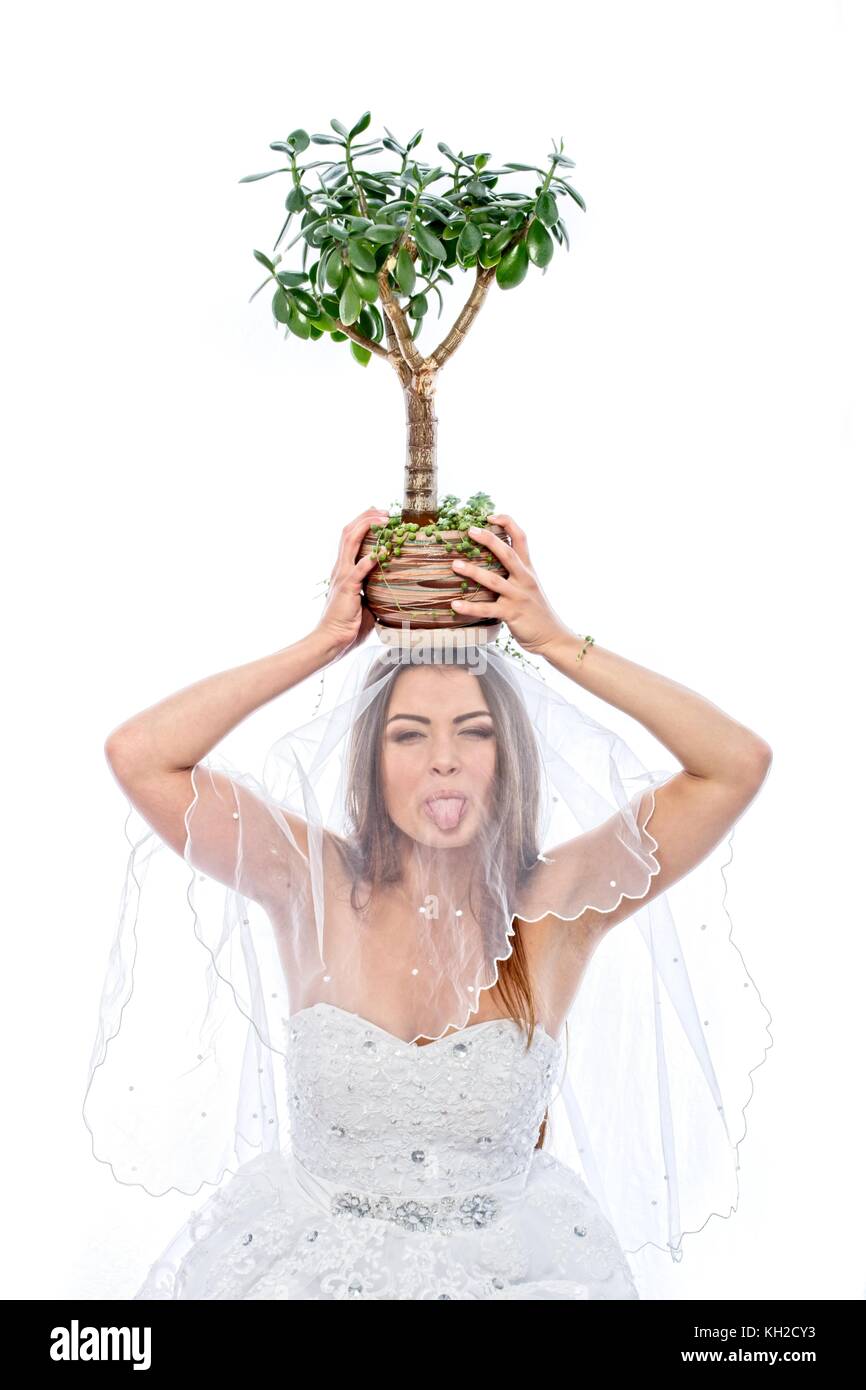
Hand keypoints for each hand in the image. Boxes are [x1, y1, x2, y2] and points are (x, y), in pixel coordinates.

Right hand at [314, 506, 389, 657]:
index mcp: (343, 570)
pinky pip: (358, 569)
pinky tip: (382, 552)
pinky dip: (370, 559)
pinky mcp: (346, 588)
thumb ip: (374, 591)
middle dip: (366, 518)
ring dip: (367, 528)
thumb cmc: (348, 626)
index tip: (380, 516)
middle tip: (384, 511)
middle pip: (348, 533)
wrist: (332, 641)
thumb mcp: (365, 603)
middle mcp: (340, 568)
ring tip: (383, 520)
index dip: (363, 523)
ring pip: (350, 542)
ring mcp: (342, 576)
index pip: (350, 538)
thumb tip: (392, 589)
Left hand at [449, 513, 568, 655]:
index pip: (521, 538)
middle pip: (507, 553)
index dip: (507, 523)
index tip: (490, 515)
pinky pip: (488, 610)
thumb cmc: (535, 611)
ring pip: (494, 580)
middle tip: (470, 531)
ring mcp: (518, 597)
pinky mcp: (512, 614)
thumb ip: (515, 573)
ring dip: (473, 572)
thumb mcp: (529, 586)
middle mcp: (524, 579)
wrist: (552, 637)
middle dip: (488, 539)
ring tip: (454, 565)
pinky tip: (455, 605)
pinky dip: (470, 607)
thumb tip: (492, 561)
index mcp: (528, 569)